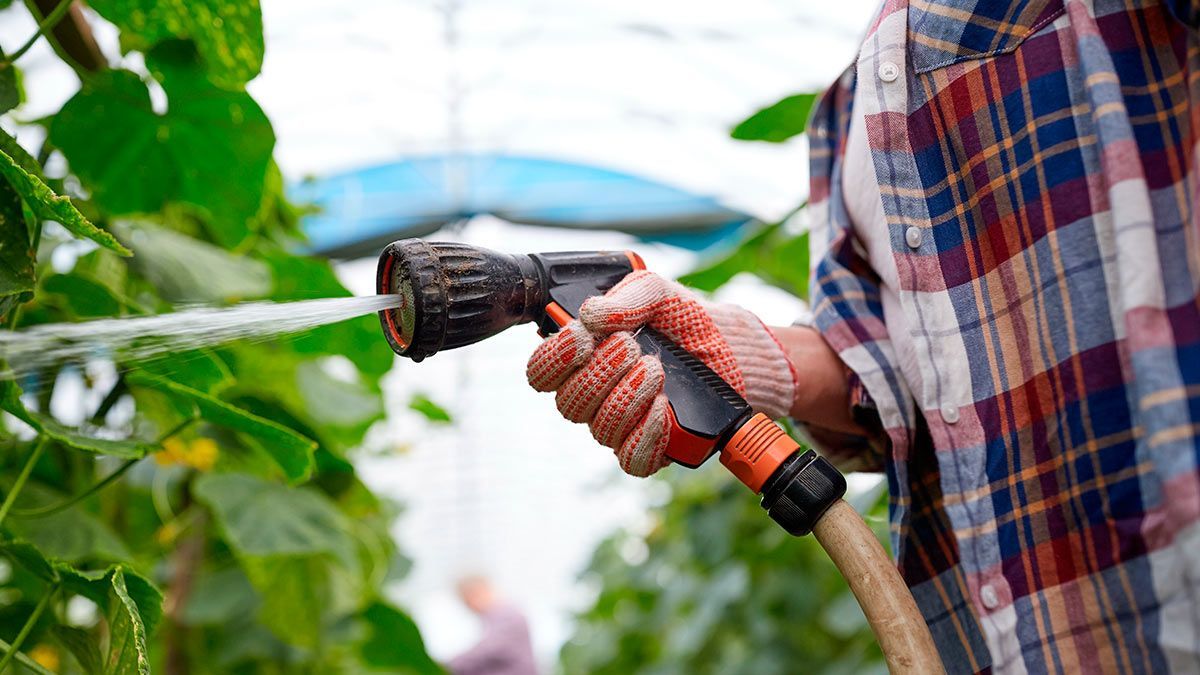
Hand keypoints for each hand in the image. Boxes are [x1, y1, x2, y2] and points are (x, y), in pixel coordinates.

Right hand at [526, 271, 797, 476]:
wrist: (728, 348)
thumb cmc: (681, 319)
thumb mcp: (656, 292)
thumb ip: (625, 298)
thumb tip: (590, 316)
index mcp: (582, 357)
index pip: (541, 373)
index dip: (554, 359)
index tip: (582, 337)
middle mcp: (592, 396)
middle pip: (568, 404)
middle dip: (600, 374)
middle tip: (632, 346)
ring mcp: (619, 425)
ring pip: (600, 430)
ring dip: (627, 397)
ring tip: (656, 369)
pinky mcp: (649, 448)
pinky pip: (631, 459)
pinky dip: (645, 435)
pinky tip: (662, 408)